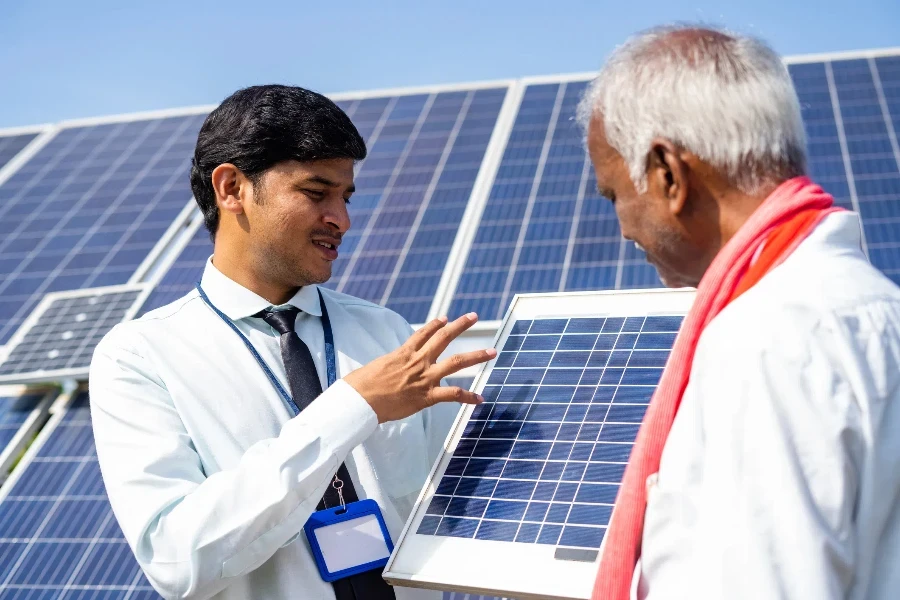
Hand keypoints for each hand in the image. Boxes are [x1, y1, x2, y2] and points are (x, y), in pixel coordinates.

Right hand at [343, 313, 495, 422]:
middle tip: (474, 316)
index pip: (423, 333)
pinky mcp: (427, 396)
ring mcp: (424, 377)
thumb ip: (387, 366)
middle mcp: (417, 361)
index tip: (445, 319)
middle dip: (461, 326)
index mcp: (403, 353)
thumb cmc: (360, 386)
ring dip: (476, 356)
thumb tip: (386, 370)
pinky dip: (468, 397)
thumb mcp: (374, 367)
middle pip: (444, 337)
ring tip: (492, 351)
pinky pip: (452, 394)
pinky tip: (480, 399)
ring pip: (457, 362)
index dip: (435, 325)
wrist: (359, 400)